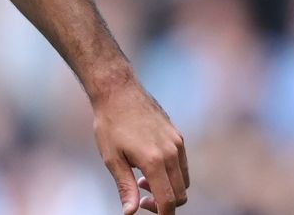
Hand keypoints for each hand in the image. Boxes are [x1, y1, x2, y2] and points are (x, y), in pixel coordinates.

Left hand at [92, 82, 188, 213]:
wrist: (117, 91)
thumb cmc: (110, 124)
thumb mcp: (111, 158)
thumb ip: (125, 187)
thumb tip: (130, 212)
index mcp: (154, 161)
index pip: (167, 201)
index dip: (161, 214)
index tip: (147, 211)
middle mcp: (171, 153)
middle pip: (180, 194)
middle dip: (164, 203)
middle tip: (141, 197)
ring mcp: (177, 143)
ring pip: (183, 180)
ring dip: (168, 188)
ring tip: (142, 180)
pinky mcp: (178, 136)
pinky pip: (182, 164)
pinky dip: (172, 174)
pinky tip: (150, 165)